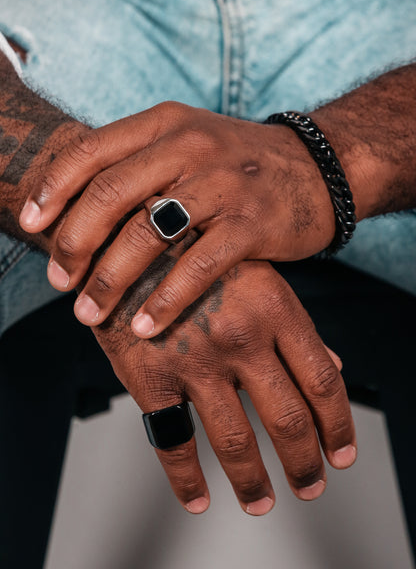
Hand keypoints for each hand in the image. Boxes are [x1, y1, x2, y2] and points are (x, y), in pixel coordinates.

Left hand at [19, 102, 335, 336]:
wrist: (317, 168)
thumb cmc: (238, 164)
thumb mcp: (188, 143)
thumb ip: (140, 165)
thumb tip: (79, 209)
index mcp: (165, 126)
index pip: (92, 152)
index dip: (53, 190)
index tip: (29, 224)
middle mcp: (190, 147)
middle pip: (111, 194)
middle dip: (74, 243)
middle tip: (58, 280)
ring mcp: (222, 184)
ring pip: (149, 233)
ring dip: (111, 279)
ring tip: (89, 313)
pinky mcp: (252, 223)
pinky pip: (198, 267)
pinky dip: (166, 300)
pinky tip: (145, 325)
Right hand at [92, 245, 355, 514]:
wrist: (128, 237)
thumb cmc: (198, 254)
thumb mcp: (256, 275)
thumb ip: (293, 324)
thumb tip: (333, 367)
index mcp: (275, 308)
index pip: (321, 380)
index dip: (337, 425)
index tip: (341, 452)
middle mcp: (241, 337)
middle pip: (288, 419)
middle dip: (304, 463)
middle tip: (309, 485)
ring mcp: (196, 360)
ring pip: (236, 441)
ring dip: (253, 482)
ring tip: (261, 500)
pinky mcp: (151, 377)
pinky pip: (174, 442)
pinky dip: (187, 480)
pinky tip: (199, 498)